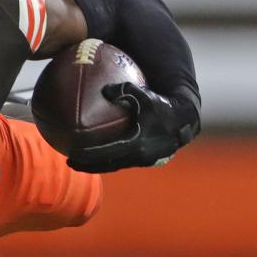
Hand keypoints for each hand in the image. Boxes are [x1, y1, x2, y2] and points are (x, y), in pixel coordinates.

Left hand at [66, 83, 199, 171]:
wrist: (186, 120)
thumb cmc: (165, 105)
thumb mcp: (144, 95)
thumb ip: (124, 91)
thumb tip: (105, 90)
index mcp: (136, 145)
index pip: (106, 154)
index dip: (88, 156)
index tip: (72, 154)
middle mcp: (139, 157)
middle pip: (108, 165)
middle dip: (89, 165)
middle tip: (70, 162)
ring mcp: (144, 159)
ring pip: (116, 164)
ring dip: (99, 163)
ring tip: (83, 160)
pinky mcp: (149, 157)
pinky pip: (125, 158)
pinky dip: (112, 156)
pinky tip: (104, 149)